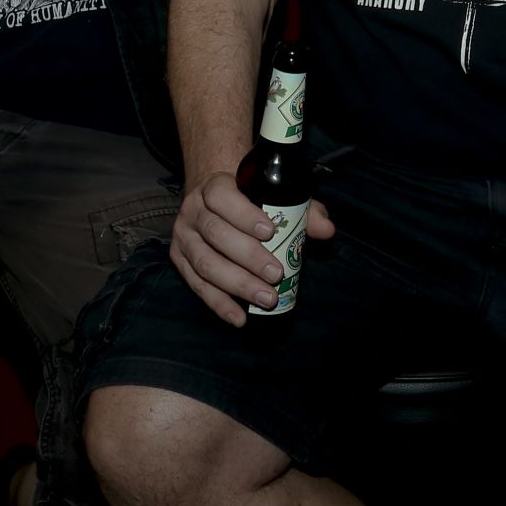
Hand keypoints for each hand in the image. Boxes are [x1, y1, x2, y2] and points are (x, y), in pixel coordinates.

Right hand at [168, 171, 336, 326]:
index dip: (245, 216)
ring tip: (266, 299)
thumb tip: (326, 229)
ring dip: (237, 284)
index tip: (270, 232)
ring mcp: (183, 237)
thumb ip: (301, 209)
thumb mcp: (272, 194)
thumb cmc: (246, 197)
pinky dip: (218, 304)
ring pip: (205, 263)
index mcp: (213, 187)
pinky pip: (197, 285)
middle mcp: (193, 211)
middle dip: (248, 257)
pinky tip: (239, 317)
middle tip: (276, 275)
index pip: (224, 198)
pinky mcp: (179, 260)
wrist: (210, 197)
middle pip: (216, 234)